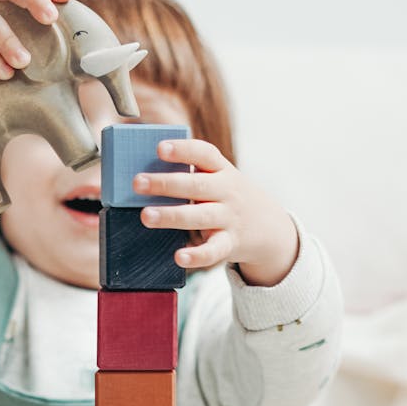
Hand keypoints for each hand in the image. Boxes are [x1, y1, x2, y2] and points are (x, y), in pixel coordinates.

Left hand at [135, 139, 298, 286]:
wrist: (269, 226)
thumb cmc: (228, 198)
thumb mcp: (218, 179)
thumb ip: (190, 176)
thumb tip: (143, 176)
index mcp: (222, 170)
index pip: (204, 153)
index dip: (183, 150)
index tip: (160, 148)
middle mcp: (227, 192)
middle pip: (197, 185)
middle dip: (166, 183)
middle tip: (137, 183)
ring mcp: (229, 218)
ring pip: (200, 216)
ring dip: (172, 216)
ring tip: (146, 216)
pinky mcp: (230, 244)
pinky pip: (214, 250)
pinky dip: (197, 255)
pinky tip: (179, 257)